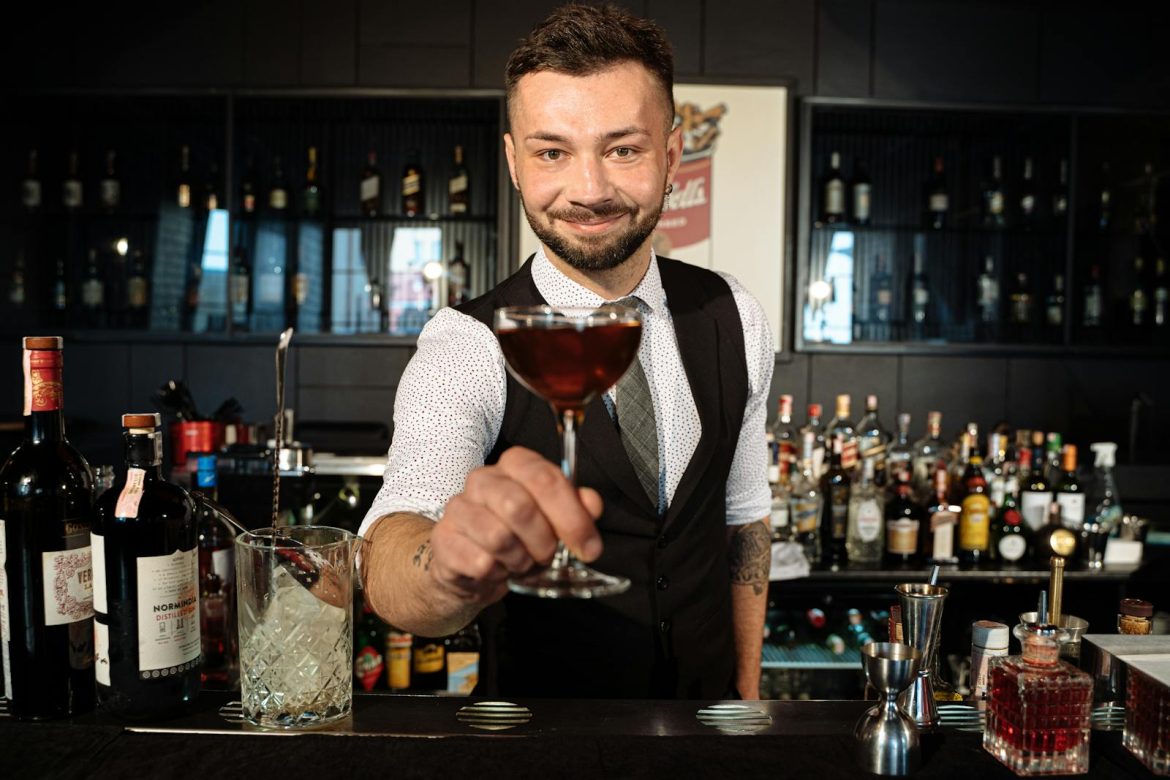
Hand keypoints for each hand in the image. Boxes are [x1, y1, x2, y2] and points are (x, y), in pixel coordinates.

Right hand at [428, 446, 603, 604]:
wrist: (476, 568)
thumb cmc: (520, 537)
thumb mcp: (555, 523)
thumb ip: (577, 510)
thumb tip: (592, 503)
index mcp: (515, 465)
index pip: (545, 478)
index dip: (572, 516)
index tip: (589, 547)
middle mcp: (483, 479)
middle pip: (519, 506)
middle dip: (543, 542)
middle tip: (547, 556)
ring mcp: (458, 508)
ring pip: (498, 537)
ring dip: (519, 560)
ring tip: (520, 562)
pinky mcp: (443, 539)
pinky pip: (480, 562)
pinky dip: (497, 574)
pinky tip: (497, 569)